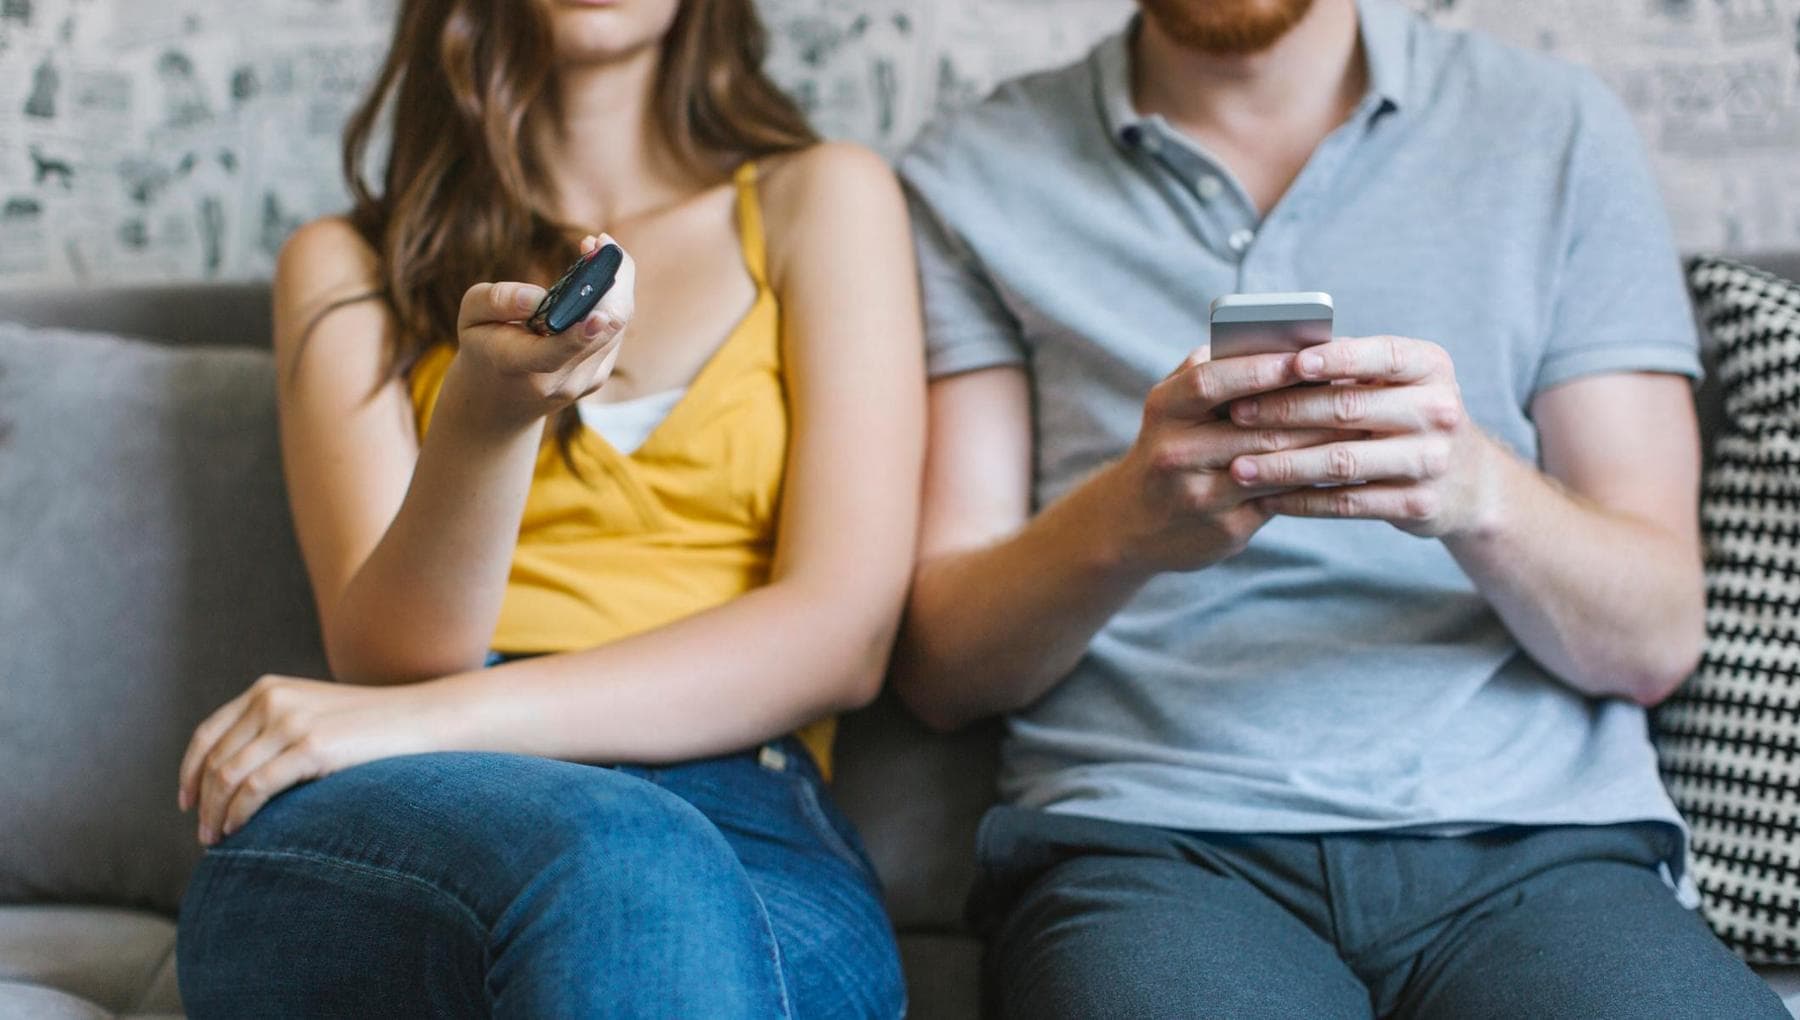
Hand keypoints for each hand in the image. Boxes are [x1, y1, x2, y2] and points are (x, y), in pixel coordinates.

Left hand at [177, 675, 448, 845]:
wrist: (422, 720)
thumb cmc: (371, 729)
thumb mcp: (314, 716)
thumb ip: (276, 730)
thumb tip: (236, 776)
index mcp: (268, 689)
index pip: (208, 734)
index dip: (189, 772)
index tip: (186, 803)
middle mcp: (272, 700)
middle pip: (214, 761)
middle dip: (203, 803)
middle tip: (204, 835)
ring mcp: (291, 722)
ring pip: (227, 777)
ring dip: (215, 814)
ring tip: (217, 840)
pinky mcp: (311, 747)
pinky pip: (254, 788)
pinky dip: (238, 814)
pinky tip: (238, 831)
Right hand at [451, 233, 636, 429]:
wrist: (500, 401)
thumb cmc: (483, 348)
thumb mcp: (471, 318)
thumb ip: (498, 301)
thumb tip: (538, 296)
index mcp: (520, 366)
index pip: (555, 354)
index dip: (581, 332)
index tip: (597, 312)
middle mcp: (560, 381)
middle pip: (603, 330)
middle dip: (609, 280)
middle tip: (597, 243)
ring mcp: (584, 382)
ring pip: (617, 326)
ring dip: (614, 282)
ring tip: (594, 248)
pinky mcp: (599, 375)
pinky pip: (615, 330)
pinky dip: (611, 298)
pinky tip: (595, 274)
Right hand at [1103, 346, 1361, 572]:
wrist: (1133, 524)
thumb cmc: (1170, 446)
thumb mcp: (1174, 406)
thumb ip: (1215, 371)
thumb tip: (1282, 343)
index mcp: (1164, 411)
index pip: (1210, 381)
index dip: (1259, 368)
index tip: (1305, 356)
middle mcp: (1175, 453)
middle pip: (1256, 427)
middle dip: (1313, 409)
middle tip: (1359, 391)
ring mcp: (1199, 496)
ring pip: (1277, 465)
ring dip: (1323, 445)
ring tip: (1361, 426)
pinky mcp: (1225, 529)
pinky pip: (1283, 499)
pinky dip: (1316, 480)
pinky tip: (1343, 466)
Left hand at [1226, 335, 1494, 537]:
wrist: (1468, 481)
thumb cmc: (1409, 416)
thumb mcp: (1399, 383)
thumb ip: (1350, 366)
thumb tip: (1273, 352)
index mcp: (1431, 368)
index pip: (1382, 355)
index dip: (1336, 358)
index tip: (1291, 361)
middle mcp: (1439, 411)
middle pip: (1348, 409)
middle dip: (1285, 411)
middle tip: (1236, 414)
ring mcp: (1430, 460)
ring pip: (1341, 461)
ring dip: (1282, 465)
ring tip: (1238, 466)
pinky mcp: (1417, 504)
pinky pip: (1347, 503)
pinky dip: (1301, 501)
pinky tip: (1267, 497)